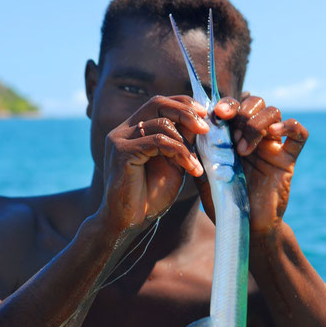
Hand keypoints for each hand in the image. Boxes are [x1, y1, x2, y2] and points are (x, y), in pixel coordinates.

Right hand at [99, 95, 207, 232]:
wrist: (129, 222)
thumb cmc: (149, 196)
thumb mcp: (172, 164)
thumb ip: (180, 143)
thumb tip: (200, 122)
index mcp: (133, 130)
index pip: (159, 104)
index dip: (183, 104)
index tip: (204, 114)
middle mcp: (124, 131)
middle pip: (157, 103)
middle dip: (186, 112)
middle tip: (206, 128)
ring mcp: (120, 140)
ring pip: (161, 124)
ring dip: (185, 144)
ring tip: (197, 164)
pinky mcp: (122, 152)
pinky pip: (157, 141)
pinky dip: (179, 152)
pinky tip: (190, 168)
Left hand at [212, 95, 308, 235]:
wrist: (245, 227)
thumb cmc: (224, 203)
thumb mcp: (205, 178)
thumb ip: (198, 155)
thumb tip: (187, 129)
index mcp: (232, 136)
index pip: (233, 107)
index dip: (227, 104)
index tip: (218, 114)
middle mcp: (253, 136)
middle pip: (255, 102)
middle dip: (241, 112)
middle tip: (232, 139)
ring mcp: (272, 146)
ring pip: (274, 112)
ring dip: (257, 124)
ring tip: (243, 150)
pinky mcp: (287, 159)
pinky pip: (299, 134)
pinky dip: (290, 126)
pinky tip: (275, 133)